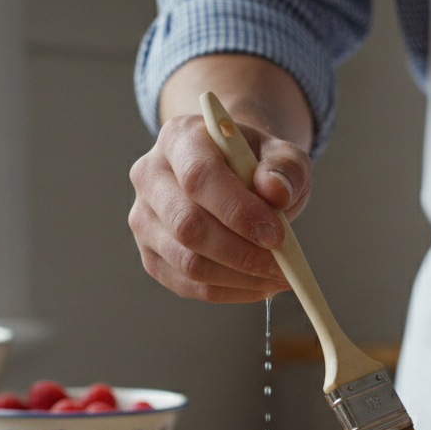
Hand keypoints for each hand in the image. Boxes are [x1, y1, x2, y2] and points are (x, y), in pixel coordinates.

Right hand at [129, 113, 308, 301]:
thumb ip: (285, 167)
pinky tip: (259, 285)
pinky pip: (188, 285)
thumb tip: (275, 191)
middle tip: (283, 264)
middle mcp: (150, 176)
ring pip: (187, 262)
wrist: (234, 176)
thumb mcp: (282, 154)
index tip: (276, 234)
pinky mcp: (151, 254)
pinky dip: (230, 291)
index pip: (199, 176)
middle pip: (187, 225)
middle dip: (241, 252)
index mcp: (180, 138)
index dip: (238, 210)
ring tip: (279, 276)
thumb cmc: (257, 165)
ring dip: (240, 277)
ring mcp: (144, 219)